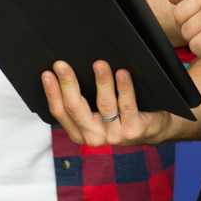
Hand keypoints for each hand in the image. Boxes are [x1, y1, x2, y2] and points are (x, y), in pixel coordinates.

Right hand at [42, 60, 173, 146]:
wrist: (154, 130)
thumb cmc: (121, 114)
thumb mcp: (97, 113)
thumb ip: (83, 100)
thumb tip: (66, 71)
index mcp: (79, 132)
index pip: (60, 112)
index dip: (52, 92)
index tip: (47, 73)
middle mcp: (93, 137)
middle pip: (76, 108)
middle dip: (67, 83)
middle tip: (61, 64)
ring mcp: (114, 135)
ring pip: (104, 105)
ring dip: (101, 82)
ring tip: (99, 64)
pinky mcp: (133, 130)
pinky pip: (127, 105)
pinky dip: (124, 88)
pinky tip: (121, 73)